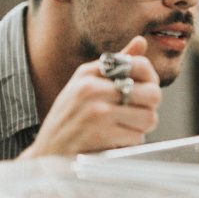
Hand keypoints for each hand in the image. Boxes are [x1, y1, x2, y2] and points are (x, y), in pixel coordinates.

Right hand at [19, 36, 161, 158]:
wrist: (45, 156)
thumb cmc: (70, 119)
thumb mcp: (85, 85)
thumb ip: (117, 64)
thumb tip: (141, 40)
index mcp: (89, 73)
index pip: (141, 65)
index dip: (151, 81)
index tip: (143, 91)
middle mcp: (92, 88)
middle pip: (152, 93)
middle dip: (149, 108)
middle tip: (135, 115)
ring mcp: (97, 112)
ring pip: (149, 118)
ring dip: (140, 128)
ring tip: (122, 129)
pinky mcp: (101, 135)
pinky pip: (137, 138)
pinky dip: (130, 143)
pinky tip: (113, 142)